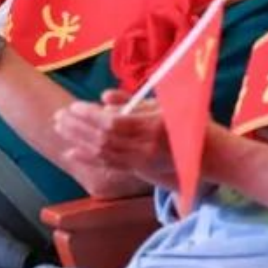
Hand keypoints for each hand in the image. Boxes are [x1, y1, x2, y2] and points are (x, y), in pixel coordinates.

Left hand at [53, 89, 178, 188]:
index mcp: (154, 126)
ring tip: (60, 128)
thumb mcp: (163, 105)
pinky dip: (87, 158)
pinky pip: (108, 164)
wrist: (208, 154)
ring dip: (78, 140)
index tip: (74, 107)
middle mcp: (146, 147)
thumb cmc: (186, 122)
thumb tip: (103, 97)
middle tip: (59, 116)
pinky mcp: (139, 170)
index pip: (114, 124)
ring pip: (103, 152)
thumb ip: (131, 101)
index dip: (90, 116)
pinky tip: (71, 151)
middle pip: (103, 138)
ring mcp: (142, 161)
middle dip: (78, 127)